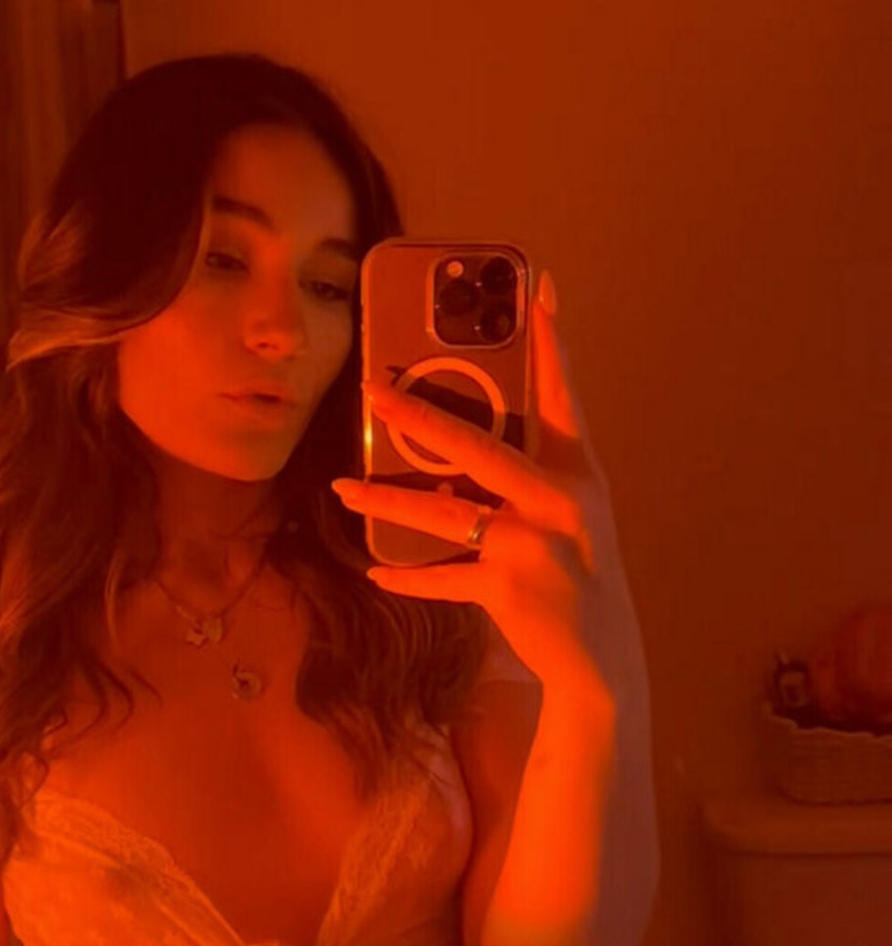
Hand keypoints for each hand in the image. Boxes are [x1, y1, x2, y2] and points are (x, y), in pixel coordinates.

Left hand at [332, 271, 627, 692]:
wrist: (601, 658)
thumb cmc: (577, 574)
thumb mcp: (569, 516)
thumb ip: (527, 478)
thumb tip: (450, 449)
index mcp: (577, 473)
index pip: (562, 394)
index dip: (550, 342)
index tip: (539, 288)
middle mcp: (558, 500)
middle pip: (477, 446)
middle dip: (419, 416)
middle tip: (373, 391)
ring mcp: (532, 544)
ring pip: (443, 510)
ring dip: (385, 498)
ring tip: (343, 486)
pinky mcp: (507, 588)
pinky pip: (442, 576)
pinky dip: (409, 576)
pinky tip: (379, 571)